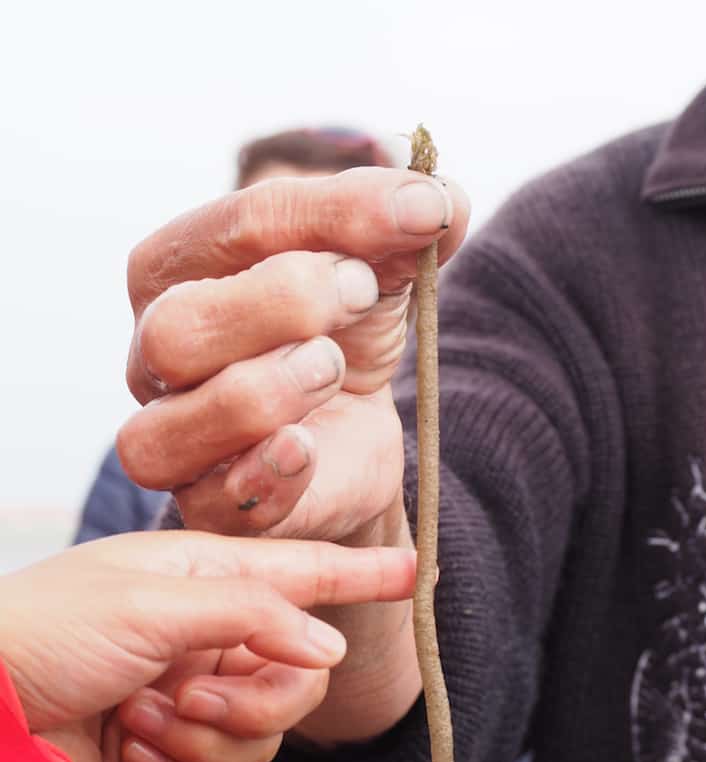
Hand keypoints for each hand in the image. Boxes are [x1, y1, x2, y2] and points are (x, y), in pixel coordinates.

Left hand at [0, 531, 414, 761]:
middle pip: (295, 677)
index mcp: (203, 581)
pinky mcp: (168, 755)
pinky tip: (129, 753)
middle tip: (192, 694)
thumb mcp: (153, 604)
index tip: (416, 574)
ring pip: (261, 734)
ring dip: (203, 738)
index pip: (302, 575)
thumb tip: (332, 648)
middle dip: (252, 698)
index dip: (359, 575)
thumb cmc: (49, 630)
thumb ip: (255, 617)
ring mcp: (189, 698)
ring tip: (139, 719)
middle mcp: (206, 638)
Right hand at [118, 166, 469, 543]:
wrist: (356, 433)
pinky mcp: (210, 508)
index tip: (421, 213)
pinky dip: (265, 473)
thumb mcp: (376, 270)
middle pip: (175, 330)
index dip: (332, 216)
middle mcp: (154, 358)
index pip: (233, 228)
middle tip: (359, 292)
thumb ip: (401, 228)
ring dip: (264, 392)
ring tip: (331, 368)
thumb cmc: (342, 335)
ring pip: (167, 429)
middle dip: (279, 304)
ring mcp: (173, 440)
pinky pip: (212, 503)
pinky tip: (309, 448)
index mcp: (177, 273)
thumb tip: (442, 199)